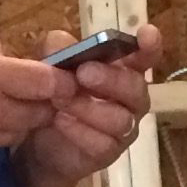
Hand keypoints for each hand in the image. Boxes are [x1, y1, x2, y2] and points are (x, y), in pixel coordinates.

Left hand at [15, 22, 156, 186]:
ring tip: (59, 100)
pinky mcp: (109, 153)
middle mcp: (131, 99)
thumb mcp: (48, 68)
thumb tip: (61, 43)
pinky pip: (104, 143)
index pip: (145, 57)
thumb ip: (56, 51)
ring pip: (121, 119)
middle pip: (137, 88)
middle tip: (83, 73)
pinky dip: (80, 131)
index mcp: (123, 70)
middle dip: (111, 79)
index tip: (147, 34)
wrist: (36, 142)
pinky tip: (59, 121)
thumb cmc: (53, 97)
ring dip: (89, 107)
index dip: (150, 46)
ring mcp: (124, 128)